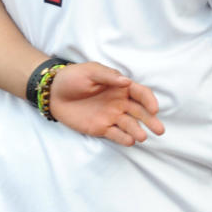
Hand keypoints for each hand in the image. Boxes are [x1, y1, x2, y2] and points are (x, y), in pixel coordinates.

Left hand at [47, 62, 164, 144]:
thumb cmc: (73, 77)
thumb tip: (127, 82)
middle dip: (151, 121)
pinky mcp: (101, 128)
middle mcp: (120, 102)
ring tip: (142, 137)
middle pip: (140, 112)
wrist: (52, 92)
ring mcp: (111, 116)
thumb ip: (108, 76)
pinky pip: (116, 134)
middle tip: (160, 130)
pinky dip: (124, 138)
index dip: (149, 101)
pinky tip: (130, 141)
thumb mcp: (90, 71)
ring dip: (138, 131)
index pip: (140, 94)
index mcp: (121, 87)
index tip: (154, 109)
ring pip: (130, 125)